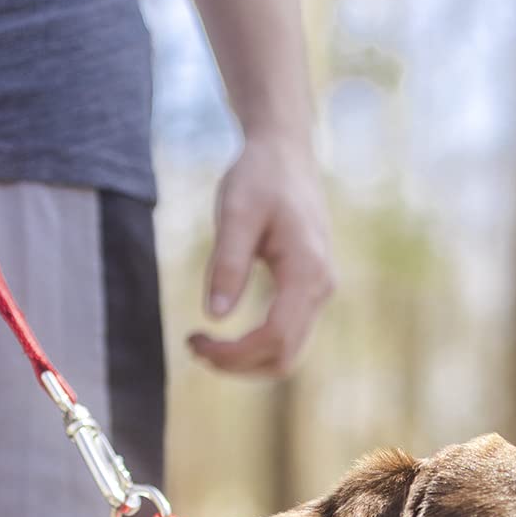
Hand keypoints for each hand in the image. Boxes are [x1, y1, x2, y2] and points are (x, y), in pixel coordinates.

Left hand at [189, 131, 334, 376]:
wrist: (286, 153)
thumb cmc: (259, 176)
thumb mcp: (235, 213)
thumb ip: (227, 264)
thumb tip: (216, 317)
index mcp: (306, 271)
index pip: (275, 337)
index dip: (234, 352)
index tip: (194, 341)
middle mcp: (321, 288)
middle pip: (284, 356)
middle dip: (238, 364)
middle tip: (194, 347)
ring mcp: (319, 291)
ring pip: (288, 352)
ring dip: (246, 360)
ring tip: (205, 345)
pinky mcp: (309, 290)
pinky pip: (287, 335)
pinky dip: (256, 346)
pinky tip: (225, 334)